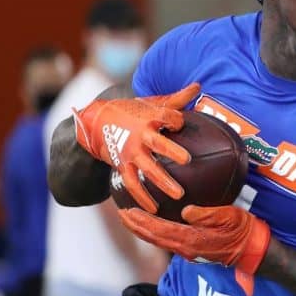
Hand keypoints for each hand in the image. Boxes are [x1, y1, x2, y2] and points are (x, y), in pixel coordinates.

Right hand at [72, 83, 199, 213]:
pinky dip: (142, 198)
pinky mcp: (123, 166)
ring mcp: (131, 152)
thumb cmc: (132, 111)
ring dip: (162, 182)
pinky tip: (155, 210)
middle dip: (171, 151)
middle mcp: (140, 135)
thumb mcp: (152, 102)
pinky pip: (133, 184)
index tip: (180, 123)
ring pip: (147, 169)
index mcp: (150, 117)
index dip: (176, 120)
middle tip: (187, 160)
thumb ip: (177, 98)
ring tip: (179, 194)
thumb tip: (198, 85)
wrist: (96, 122)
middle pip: (157, 143)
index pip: (168, 117)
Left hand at [118, 205, 270, 295]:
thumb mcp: (229, 216)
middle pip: (153, 238)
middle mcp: (186, 248)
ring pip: (158, 241)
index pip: (159, 229)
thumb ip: (207, 214)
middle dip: (136, 226)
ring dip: (143, 231)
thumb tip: (186, 211)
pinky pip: (166, 241)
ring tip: (131, 219)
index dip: (142, 221)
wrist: (252, 250)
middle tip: (121, 214)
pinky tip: (151, 225)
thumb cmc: (242, 231)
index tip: (127, 211)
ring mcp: (188, 251)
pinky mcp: (192, 250)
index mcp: (192, 239)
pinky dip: (154, 233)